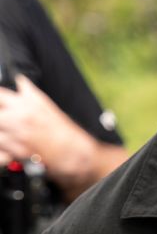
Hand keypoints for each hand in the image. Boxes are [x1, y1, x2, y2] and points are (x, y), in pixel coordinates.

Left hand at [0, 75, 113, 195]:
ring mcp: (16, 135)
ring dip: (1, 132)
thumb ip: (29, 91)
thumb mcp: (47, 104)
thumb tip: (20, 81)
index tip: (0, 103)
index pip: (0, 95)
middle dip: (0, 115)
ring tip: (8, 132)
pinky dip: (2, 146)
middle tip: (5, 119)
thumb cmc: (62, 130)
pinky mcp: (15, 152)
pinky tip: (9, 143)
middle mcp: (20, 118)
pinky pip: (0, 148)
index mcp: (27, 104)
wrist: (72, 150)